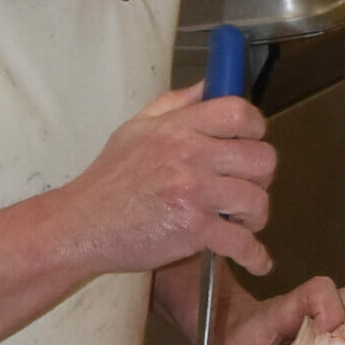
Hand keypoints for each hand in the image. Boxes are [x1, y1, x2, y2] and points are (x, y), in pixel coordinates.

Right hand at [57, 82, 276, 277]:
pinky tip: (257, 260)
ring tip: (241, 221)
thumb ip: (175, 104)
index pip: (239, 112)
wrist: (82, 225)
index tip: (254, 141)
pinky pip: (242, 242)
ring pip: (257, 199)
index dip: (256, 127)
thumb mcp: (136, 128)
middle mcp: (190, 155)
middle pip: (261, 157)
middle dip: (262, 177)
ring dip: (256, 216)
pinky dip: (255, 255)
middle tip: (248, 187)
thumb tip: (209, 83)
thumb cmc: (109, 179)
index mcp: (177, 128)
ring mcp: (193, 192)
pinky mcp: (193, 229)